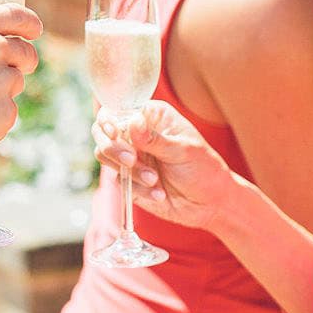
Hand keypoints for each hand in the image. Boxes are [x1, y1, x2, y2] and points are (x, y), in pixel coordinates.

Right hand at [94, 100, 239, 230]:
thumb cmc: (204, 169)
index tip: (114, 133)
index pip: (118, 110)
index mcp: (151, 117)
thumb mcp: (183, 151)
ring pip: (106, 157)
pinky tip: (159, 193)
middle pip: (102, 132)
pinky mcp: (129, 179)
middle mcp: (137, 134)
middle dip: (113, 148)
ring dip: (129, 171)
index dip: (109, 120)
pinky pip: (119, 181)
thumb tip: (132, 122)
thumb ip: (155, 139)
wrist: (210, 203)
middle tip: (131, 160)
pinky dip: (138, 189)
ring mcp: (131, 156)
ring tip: (155, 180)